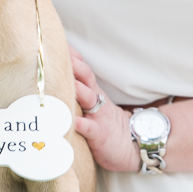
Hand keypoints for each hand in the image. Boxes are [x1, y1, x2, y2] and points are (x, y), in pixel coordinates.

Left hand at [70, 47, 138, 171]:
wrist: (134, 148)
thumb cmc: (108, 127)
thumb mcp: (96, 107)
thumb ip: (81, 94)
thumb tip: (60, 81)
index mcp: (94, 94)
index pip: (83, 71)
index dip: (72, 57)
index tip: (58, 44)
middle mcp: (97, 102)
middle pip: (86, 79)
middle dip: (73, 66)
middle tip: (59, 53)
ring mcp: (99, 117)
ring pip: (89, 99)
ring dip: (77, 89)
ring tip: (66, 81)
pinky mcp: (101, 134)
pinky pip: (90, 128)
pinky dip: (81, 123)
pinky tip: (71, 120)